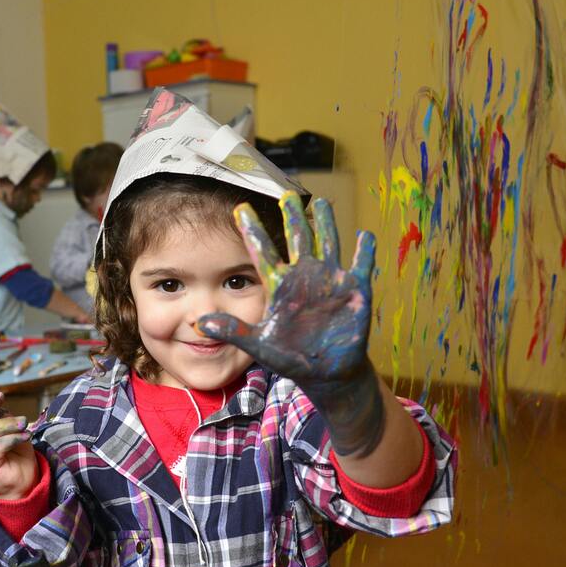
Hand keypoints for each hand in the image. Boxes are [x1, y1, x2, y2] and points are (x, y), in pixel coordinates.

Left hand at [196, 193, 385, 456]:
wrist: (326, 373)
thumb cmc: (291, 358)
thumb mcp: (258, 346)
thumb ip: (233, 331)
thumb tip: (201, 322)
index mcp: (279, 286)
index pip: (262, 252)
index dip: (251, 231)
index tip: (239, 208)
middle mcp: (304, 277)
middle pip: (297, 239)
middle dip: (292, 216)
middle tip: (286, 193)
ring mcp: (329, 281)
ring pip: (327, 243)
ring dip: (326, 223)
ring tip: (322, 201)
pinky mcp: (354, 290)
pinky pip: (361, 265)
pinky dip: (364, 250)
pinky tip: (363, 235)